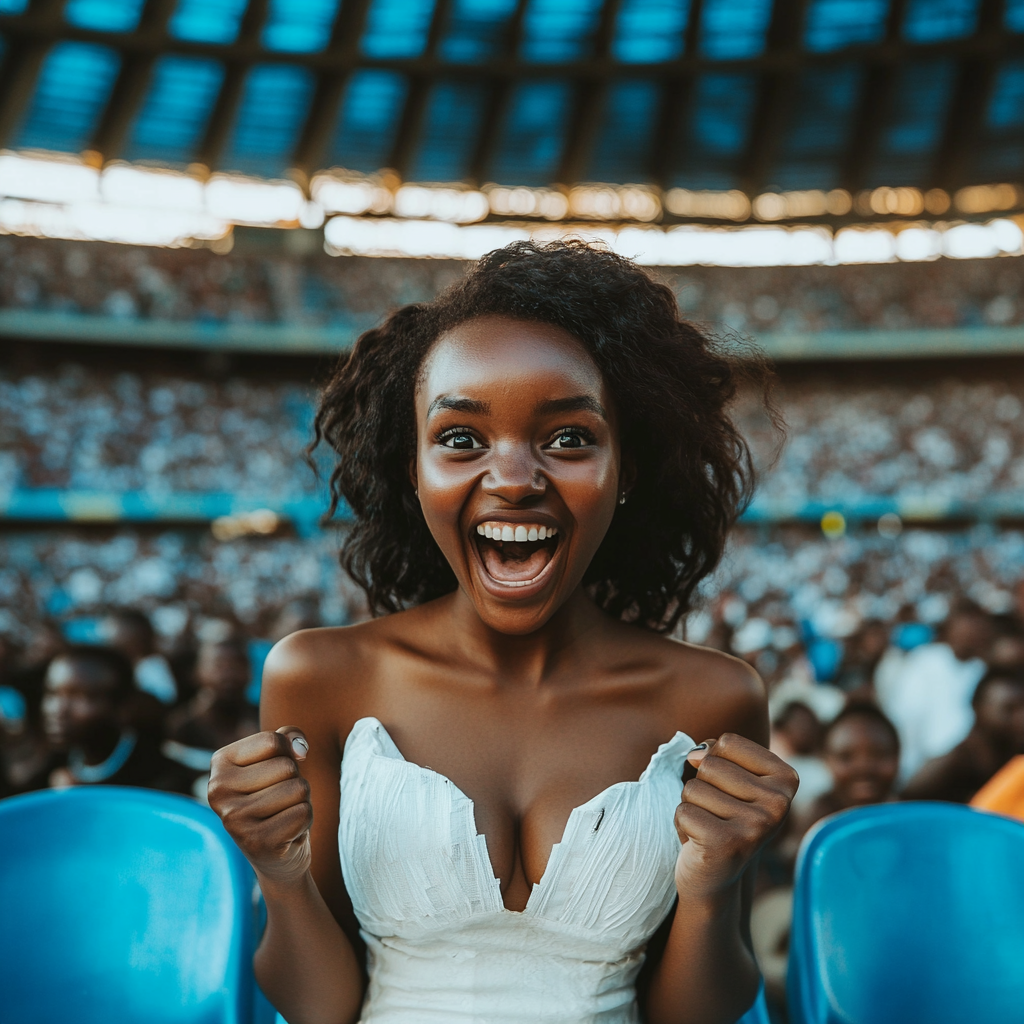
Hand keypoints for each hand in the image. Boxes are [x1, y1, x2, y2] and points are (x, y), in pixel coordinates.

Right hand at [208, 727, 312, 885]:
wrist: (276, 854)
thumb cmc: (277, 796)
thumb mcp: (278, 759)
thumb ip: (287, 737)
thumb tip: (300, 747)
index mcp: (219, 763)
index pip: (273, 741)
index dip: (288, 753)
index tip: (276, 772)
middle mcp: (217, 790)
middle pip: (287, 766)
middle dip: (295, 780)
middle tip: (279, 800)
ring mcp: (233, 819)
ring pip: (298, 789)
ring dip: (301, 801)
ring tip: (282, 814)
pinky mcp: (255, 842)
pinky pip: (303, 813)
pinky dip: (304, 820)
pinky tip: (287, 832)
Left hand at [673, 733, 797, 900]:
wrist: (716, 877)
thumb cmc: (720, 816)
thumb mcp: (727, 777)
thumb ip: (715, 752)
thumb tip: (694, 755)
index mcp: (786, 779)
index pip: (729, 742)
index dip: (715, 761)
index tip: (728, 791)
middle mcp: (779, 804)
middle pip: (710, 765)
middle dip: (702, 787)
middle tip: (716, 814)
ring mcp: (757, 826)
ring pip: (693, 788)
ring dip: (691, 806)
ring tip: (709, 827)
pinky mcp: (728, 844)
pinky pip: (683, 812)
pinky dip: (682, 825)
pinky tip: (699, 843)